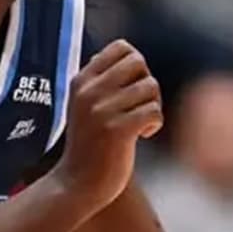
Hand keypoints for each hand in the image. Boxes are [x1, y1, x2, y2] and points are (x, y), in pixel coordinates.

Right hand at [56, 40, 163, 214]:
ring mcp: (102, 110)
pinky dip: (155, 124)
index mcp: (81, 81)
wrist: (77, 184)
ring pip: (150, 87)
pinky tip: (143, 135)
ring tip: (141, 124)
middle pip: (139, 63)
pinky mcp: (118, 131)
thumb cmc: (90, 145)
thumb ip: (101, 80)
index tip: (131, 89)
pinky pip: (153, 111)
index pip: (121, 47)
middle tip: (141, 106)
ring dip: (153, 106)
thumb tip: (127, 51)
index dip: (136, 66)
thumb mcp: (85, 105)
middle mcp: (90, 91)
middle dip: (147, 84)